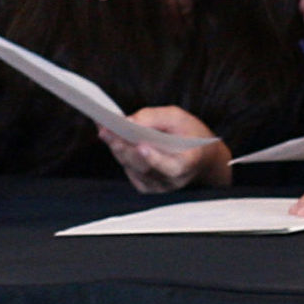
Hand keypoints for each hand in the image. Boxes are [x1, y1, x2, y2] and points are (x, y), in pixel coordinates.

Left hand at [99, 107, 231, 192]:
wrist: (199, 154)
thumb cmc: (189, 133)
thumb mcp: (178, 117)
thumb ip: (155, 118)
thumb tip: (129, 121)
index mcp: (188, 163)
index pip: (172, 167)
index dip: (156, 159)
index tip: (142, 146)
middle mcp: (173, 180)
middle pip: (145, 168)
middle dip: (125, 148)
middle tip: (107, 131)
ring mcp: (159, 186)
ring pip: (133, 168)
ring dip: (117, 149)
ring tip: (104, 130)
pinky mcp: (147, 185)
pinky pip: (129, 170)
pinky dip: (119, 153)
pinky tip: (110, 138)